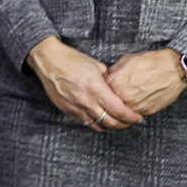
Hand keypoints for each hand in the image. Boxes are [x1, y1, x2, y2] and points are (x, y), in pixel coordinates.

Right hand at [26, 36, 146, 130]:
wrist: (49, 62)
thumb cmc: (72, 60)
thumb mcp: (97, 66)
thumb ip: (109, 80)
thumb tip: (119, 89)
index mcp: (96, 88)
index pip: (119, 110)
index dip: (131, 117)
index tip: (138, 117)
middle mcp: (86, 101)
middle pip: (111, 122)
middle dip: (124, 124)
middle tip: (130, 121)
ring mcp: (76, 108)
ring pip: (98, 126)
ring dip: (110, 126)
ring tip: (116, 122)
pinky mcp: (67, 111)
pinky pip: (85, 123)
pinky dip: (95, 123)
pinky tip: (100, 118)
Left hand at [105, 47, 186, 117]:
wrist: (174, 68)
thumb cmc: (151, 62)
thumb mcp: (126, 61)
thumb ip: (113, 72)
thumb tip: (106, 78)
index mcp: (115, 83)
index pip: (101, 91)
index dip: (103, 90)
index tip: (105, 89)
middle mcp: (124, 96)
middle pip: (110, 104)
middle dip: (112, 99)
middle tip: (117, 94)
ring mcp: (136, 105)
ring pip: (123, 111)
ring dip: (123, 106)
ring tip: (129, 97)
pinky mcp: (147, 110)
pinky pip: (136, 113)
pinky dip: (135, 109)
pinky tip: (138, 100)